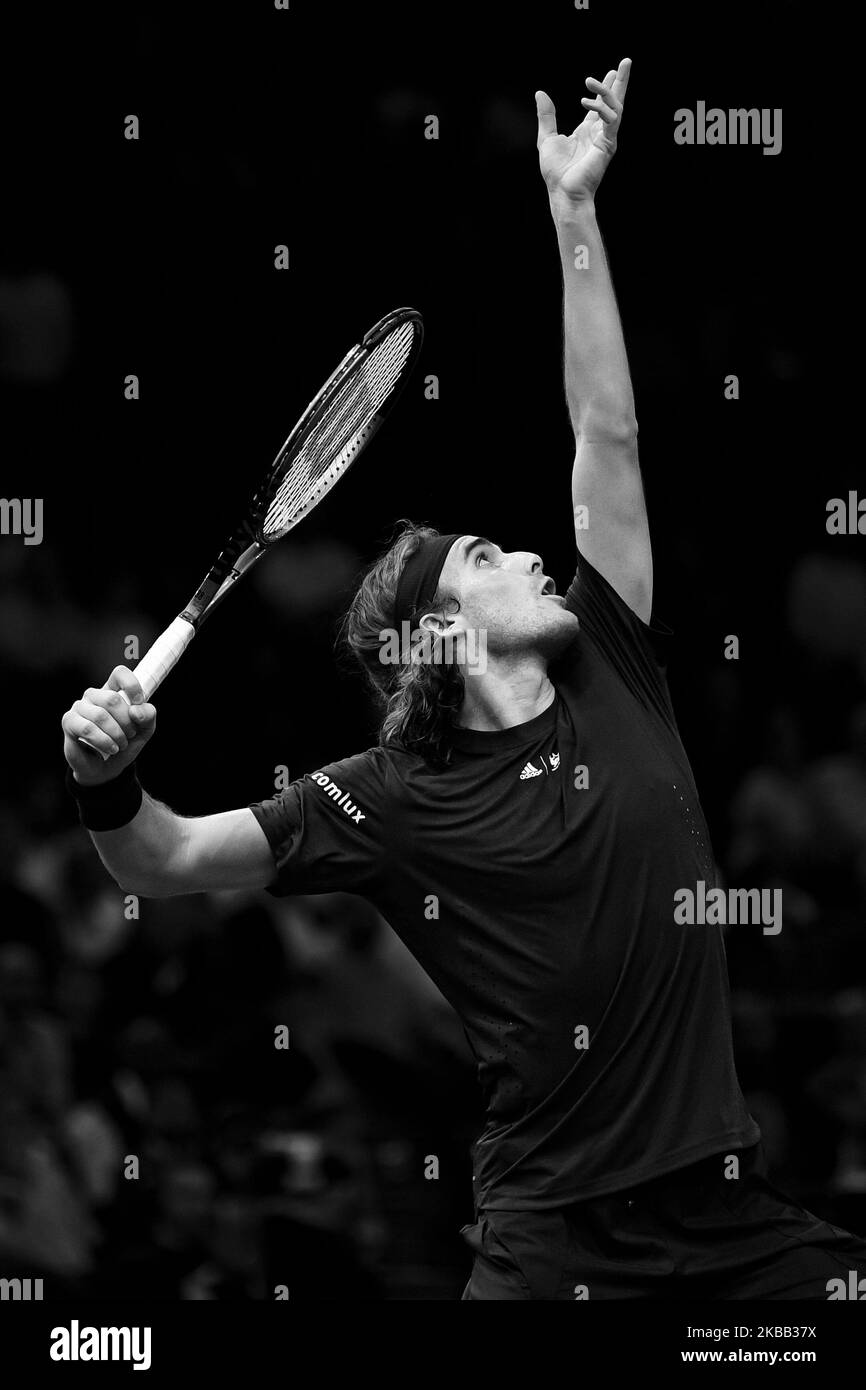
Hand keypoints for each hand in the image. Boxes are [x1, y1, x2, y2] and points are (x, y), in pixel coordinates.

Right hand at [62, 666, 156, 785]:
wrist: (106, 769)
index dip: (132, 685)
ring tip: (120, 744)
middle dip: (127, 722)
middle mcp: (94, 695)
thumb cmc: (124, 744)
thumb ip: (148, 716)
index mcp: (112, 691)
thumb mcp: (144, 730)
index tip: (139, 702)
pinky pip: (88, 728)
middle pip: (112, 699)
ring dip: (117, 735)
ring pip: (101, 715)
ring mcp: (79, 707)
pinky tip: (111, 748)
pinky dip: (104, 741)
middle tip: (130, 735)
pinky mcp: (69, 721)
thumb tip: (136, 710)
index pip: (119, 673)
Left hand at [536, 57, 631, 206]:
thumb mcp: (547, 138)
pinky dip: (601, 107)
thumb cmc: (556, 172)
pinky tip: (586, 101)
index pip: (601, 104)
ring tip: (590, 80)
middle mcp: (599, 133)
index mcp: (587, 131)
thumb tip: (540, 93)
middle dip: (621, 81)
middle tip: (626, 61)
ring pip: (616, 107)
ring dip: (607, 90)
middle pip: (615, 101)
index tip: (611, 71)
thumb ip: (546, 116)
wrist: (563, 192)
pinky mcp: (608, 144)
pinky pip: (611, 119)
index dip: (605, 87)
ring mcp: (606, 138)